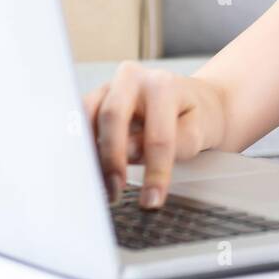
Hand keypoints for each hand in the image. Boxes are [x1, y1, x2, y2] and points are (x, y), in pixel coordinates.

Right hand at [83, 62, 226, 209]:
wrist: (193, 99)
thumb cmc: (195, 115)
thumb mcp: (197, 132)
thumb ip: (171, 143)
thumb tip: (128, 153)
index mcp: (163, 85)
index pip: (156, 134)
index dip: (154, 171)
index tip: (151, 200)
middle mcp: (132, 78)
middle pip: (111, 115)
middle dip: (112, 158)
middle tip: (116, 190)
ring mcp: (110, 86)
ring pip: (88, 116)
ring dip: (92, 154)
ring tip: (103, 185)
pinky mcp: (96, 99)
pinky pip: (81, 121)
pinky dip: (84, 147)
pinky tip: (92, 170)